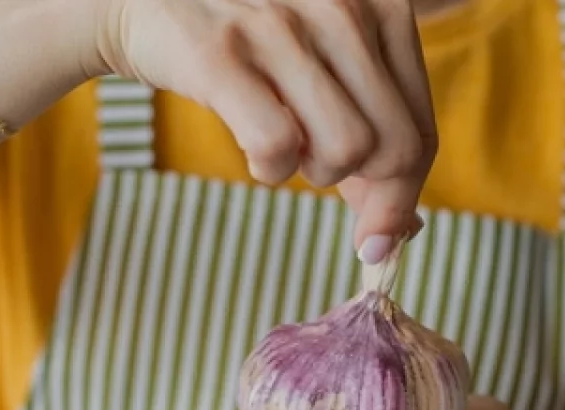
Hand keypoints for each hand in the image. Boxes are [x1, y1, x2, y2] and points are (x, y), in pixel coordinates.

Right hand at [96, 0, 436, 256]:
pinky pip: (277, 147)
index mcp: (384, 5)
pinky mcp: (221, 54)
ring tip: (282, 141)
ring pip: (347, 151)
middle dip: (360, 189)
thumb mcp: (327, 71)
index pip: (420, 133)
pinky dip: (268, 168)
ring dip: (311, 171)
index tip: (376, 232)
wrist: (144, 0)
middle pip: (395, 153)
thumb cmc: (250, 45)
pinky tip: (251, 145)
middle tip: (318, 173)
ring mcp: (281, 26)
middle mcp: (343, 5)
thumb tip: (401, 232)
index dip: (402, 196)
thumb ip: (373, 136)